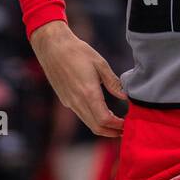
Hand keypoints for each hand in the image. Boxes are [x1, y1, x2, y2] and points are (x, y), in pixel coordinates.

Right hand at [30, 20, 126, 136]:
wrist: (52, 47)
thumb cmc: (77, 51)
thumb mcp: (100, 63)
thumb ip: (113, 83)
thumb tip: (125, 96)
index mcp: (88, 92)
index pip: (104, 119)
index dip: (117, 126)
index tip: (127, 124)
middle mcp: (77, 101)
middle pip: (96, 127)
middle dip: (111, 132)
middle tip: (125, 130)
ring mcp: (69, 102)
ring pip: (88, 122)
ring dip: (103, 127)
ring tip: (117, 124)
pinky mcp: (65, 100)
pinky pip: (81, 115)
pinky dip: (93, 119)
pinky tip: (103, 112)